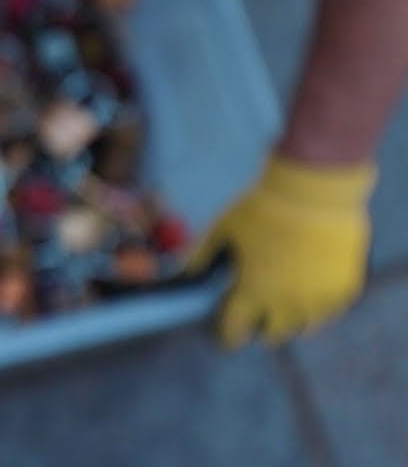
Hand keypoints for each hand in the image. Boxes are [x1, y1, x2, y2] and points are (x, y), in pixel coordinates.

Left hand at [187, 155, 374, 346]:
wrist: (315, 192)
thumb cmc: (262, 209)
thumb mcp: (223, 228)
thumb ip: (202, 254)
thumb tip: (184, 272)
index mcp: (253, 292)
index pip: (235, 330)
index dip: (227, 336)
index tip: (223, 337)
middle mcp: (288, 304)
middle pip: (272, 334)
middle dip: (260, 329)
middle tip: (254, 319)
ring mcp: (320, 300)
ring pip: (305, 327)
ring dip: (290, 322)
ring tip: (282, 312)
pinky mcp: (345, 288)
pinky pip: (330, 311)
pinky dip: (317, 309)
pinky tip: (309, 298)